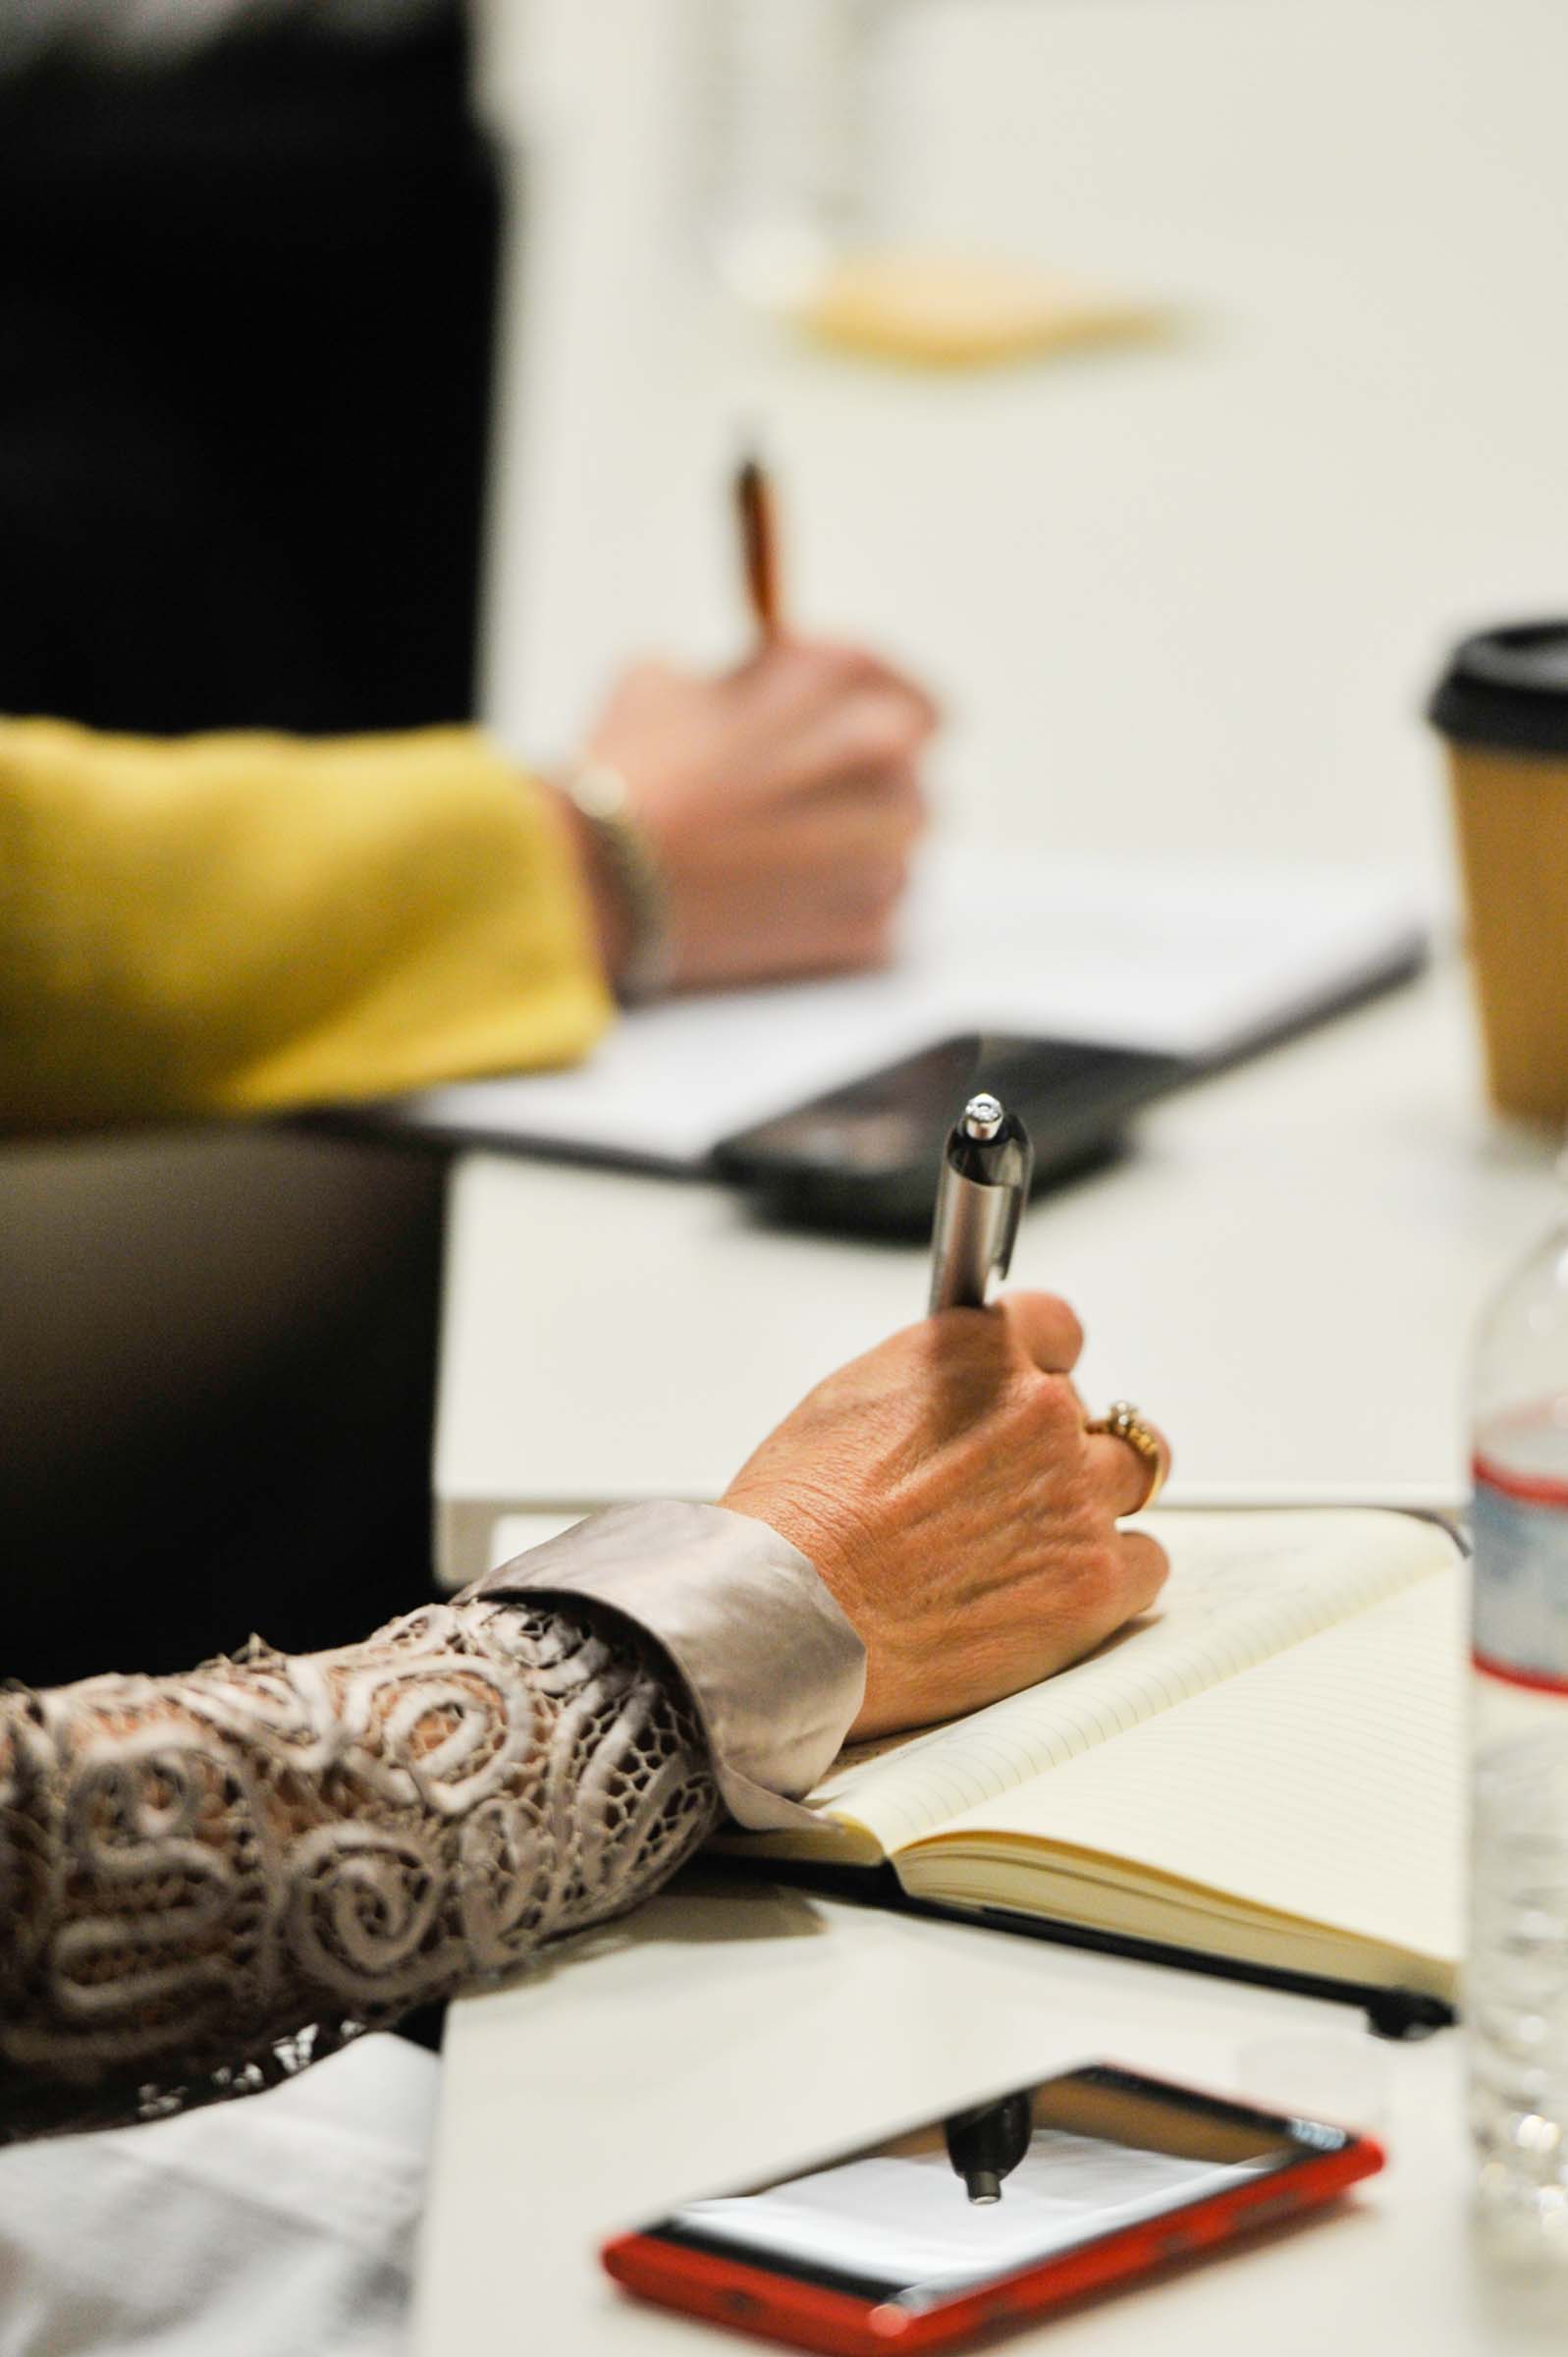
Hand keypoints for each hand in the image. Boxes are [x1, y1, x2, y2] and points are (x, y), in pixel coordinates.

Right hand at [572, 639, 935, 991]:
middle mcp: (887, 751)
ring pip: (897, 846)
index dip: (868, 719)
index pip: (906, 693)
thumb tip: (752, 696)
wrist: (601, 881)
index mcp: (843, 674)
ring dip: (855, 850)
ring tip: (776, 863)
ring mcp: (888, 845)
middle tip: (797, 808)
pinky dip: (835, 912)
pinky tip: (773, 908)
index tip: (838, 741)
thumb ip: (740, 680)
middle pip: (910, 772)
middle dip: (862, 787)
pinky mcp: (872, 926)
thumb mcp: (666, 679)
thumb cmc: (628, 770)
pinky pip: (876, 913)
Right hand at [721, 1294, 1170, 1739]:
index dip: (1039, 1364)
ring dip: (1095, 1500)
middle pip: (1093, 1408)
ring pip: (1135, 1474)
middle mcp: (1039, 1411)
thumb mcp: (847, 1401)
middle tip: (1011, 1488)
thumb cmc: (795, 1524)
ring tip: (1037, 1539)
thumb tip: (953, 1390)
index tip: (1031, 1385)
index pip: (1055, 1326)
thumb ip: (928, 1381)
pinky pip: (1147, 1563)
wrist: (793, 1619)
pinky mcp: (1096, 1581)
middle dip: (1058, 1444)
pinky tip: (1056, 1589)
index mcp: (976, 1356)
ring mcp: (1076, 1496)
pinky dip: (1112, 1576)